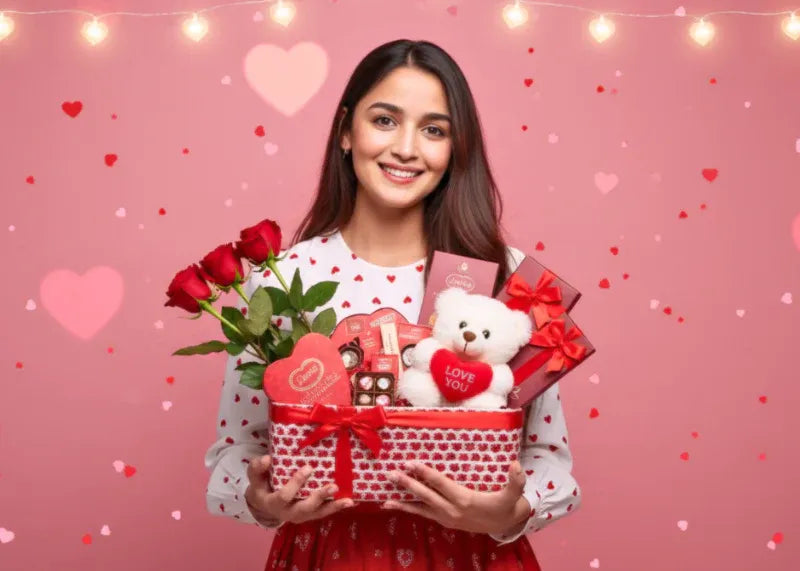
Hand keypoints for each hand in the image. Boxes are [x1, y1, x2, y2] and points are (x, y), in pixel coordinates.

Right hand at [244, 455, 353, 525]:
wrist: (264, 504)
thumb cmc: (261, 486)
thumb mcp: (254, 477)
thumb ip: (257, 468)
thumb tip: (267, 459)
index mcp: (274, 503)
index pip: (285, 496)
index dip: (296, 483)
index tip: (308, 468)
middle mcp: (288, 513)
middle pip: (305, 508)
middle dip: (319, 498)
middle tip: (333, 486)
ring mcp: (301, 515)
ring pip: (318, 513)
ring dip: (334, 506)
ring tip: (349, 500)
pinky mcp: (311, 514)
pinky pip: (325, 512)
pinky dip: (337, 507)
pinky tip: (351, 501)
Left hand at [381, 460, 530, 535]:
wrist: (504, 526)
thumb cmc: (506, 506)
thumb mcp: (513, 495)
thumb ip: (515, 480)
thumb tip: (515, 465)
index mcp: (465, 499)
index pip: (441, 484)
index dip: (426, 473)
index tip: (411, 463)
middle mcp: (451, 510)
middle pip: (426, 495)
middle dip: (408, 484)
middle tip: (391, 474)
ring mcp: (446, 517)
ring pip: (421, 508)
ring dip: (403, 501)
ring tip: (384, 498)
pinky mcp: (443, 520)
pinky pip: (422, 514)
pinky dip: (408, 509)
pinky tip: (393, 505)